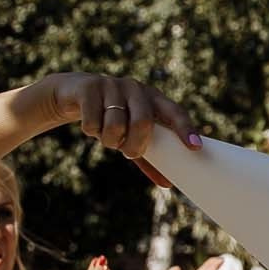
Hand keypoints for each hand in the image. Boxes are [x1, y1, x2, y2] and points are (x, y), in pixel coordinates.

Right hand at [42, 74, 201, 184]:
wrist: (74, 93)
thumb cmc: (111, 117)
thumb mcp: (130, 135)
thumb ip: (149, 156)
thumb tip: (168, 184)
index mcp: (153, 98)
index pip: (175, 112)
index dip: (185, 129)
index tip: (194, 148)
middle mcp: (136, 88)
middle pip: (143, 122)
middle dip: (134, 145)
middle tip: (127, 152)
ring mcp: (113, 85)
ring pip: (115, 125)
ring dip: (109, 140)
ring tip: (106, 136)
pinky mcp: (90, 88)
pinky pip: (92, 122)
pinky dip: (91, 131)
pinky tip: (90, 125)